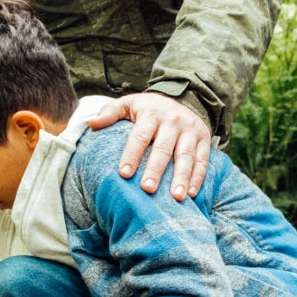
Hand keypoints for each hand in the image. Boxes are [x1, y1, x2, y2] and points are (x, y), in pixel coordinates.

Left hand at [87, 93, 209, 199]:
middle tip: (148, 189)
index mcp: (151, 112)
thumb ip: (110, 113)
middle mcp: (173, 120)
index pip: (140, 136)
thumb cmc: (148, 109)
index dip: (132, 155)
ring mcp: (191, 129)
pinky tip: (191, 194)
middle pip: (163, 148)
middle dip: (156, 169)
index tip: (123, 173)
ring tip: (176, 197)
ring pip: (185, 156)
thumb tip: (92, 123)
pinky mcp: (204, 138)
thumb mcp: (128, 104)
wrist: (181, 99)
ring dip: (181, 177)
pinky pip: (202, 160)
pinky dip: (198, 177)